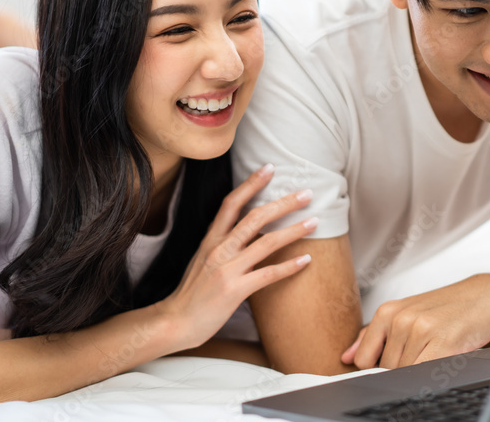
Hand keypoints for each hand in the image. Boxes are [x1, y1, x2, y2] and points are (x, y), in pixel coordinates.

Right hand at [161, 164, 315, 350]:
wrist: (175, 322)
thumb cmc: (193, 292)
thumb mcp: (204, 260)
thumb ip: (223, 244)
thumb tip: (246, 231)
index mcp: (211, 239)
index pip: (231, 203)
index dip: (251, 184)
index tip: (269, 168)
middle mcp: (218, 249)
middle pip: (254, 217)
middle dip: (283, 203)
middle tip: (306, 193)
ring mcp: (226, 269)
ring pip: (266, 243)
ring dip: (293, 230)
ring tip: (314, 222)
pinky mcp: (234, 290)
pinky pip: (267, 274)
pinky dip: (289, 266)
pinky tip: (306, 260)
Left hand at [340, 273, 489, 368]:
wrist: (483, 297)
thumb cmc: (445, 308)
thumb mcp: (405, 314)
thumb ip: (373, 335)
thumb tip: (348, 356)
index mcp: (387, 311)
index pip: (364, 359)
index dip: (376, 370)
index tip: (389, 370)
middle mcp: (400, 319)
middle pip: (385, 369)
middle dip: (401, 369)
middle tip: (423, 354)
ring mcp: (419, 330)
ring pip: (403, 373)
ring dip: (418, 371)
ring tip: (435, 353)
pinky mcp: (441, 343)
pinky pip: (422, 373)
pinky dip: (429, 375)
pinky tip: (441, 361)